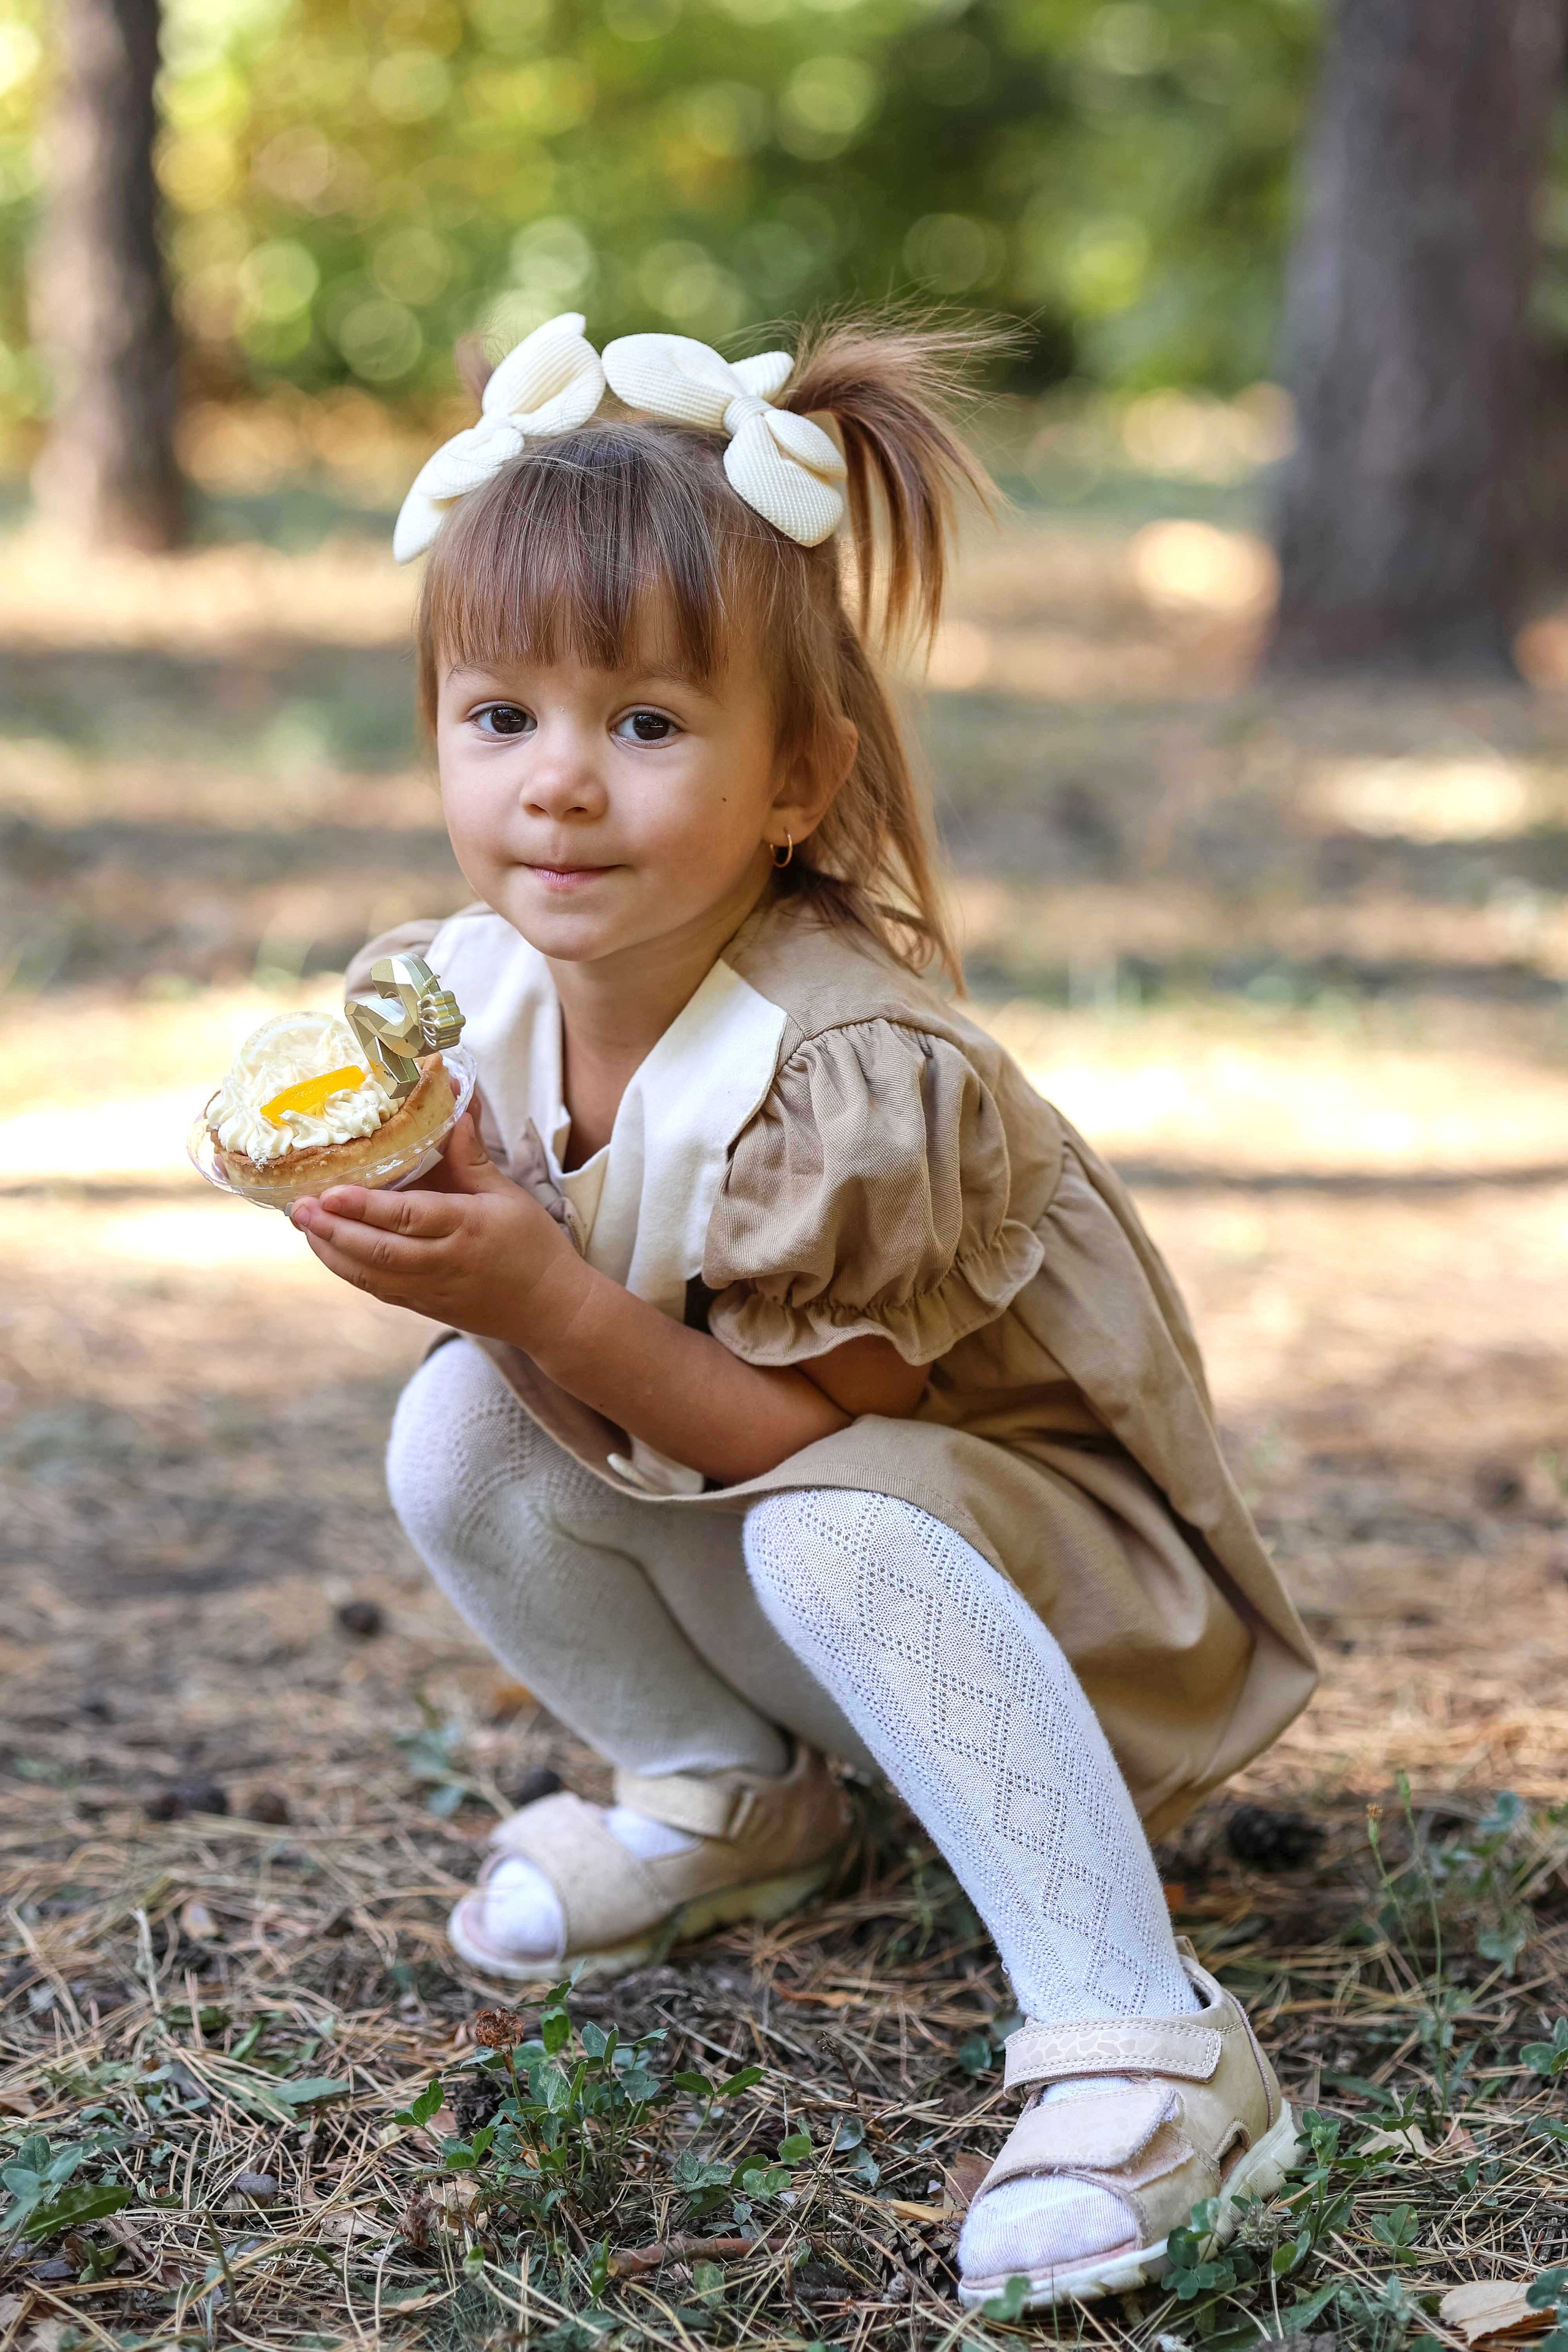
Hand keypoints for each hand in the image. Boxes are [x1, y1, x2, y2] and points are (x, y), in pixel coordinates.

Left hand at [289, 1112, 585, 1344]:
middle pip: (379, 1251)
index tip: (330, 1192)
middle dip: (333, 1230)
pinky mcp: (425, 1307)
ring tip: (303, 1225)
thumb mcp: (509, 1195)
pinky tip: (327, 1249)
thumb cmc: (533, 1246)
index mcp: (469, 1227)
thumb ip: (473, 1156)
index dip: (365, 1208)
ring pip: (372, 1275)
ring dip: (332, 1252)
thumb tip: (454, 1108)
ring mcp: (432, 1290)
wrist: (552, 1309)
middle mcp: (445, 1262)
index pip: (409, 1218)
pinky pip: (379, 1290)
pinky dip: (349, 1270)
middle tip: (298, 1207)